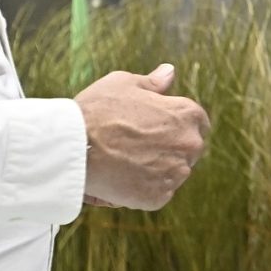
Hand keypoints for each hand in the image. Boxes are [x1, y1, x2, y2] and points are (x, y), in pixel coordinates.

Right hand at [78, 64, 210, 210]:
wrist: (73, 146)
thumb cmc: (96, 110)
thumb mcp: (124, 83)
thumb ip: (153, 82)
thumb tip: (169, 72)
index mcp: (188, 113)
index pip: (197, 123)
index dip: (176, 126)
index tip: (158, 129)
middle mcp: (189, 144)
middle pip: (188, 150)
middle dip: (170, 148)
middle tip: (137, 147)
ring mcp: (175, 173)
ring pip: (173, 173)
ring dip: (157, 170)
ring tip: (126, 162)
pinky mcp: (159, 197)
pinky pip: (158, 194)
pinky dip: (144, 190)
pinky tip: (123, 179)